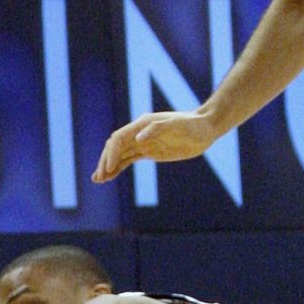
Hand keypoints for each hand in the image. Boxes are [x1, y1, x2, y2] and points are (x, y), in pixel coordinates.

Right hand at [92, 110, 220, 182]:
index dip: (112, 153)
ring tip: (97, 180)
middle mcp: (139, 133)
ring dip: (108, 166)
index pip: (119, 138)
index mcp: (142, 124)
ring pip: (120, 154)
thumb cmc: (192, 125)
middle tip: (99, 177)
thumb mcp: (177, 125)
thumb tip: (138, 138)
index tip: (109, 168)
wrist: (205, 129)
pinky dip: (119, 167)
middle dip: (106, 161)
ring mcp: (144, 143)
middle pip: (115, 147)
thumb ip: (157, 129)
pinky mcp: (149, 151)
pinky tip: (110, 176)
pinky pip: (129, 159)